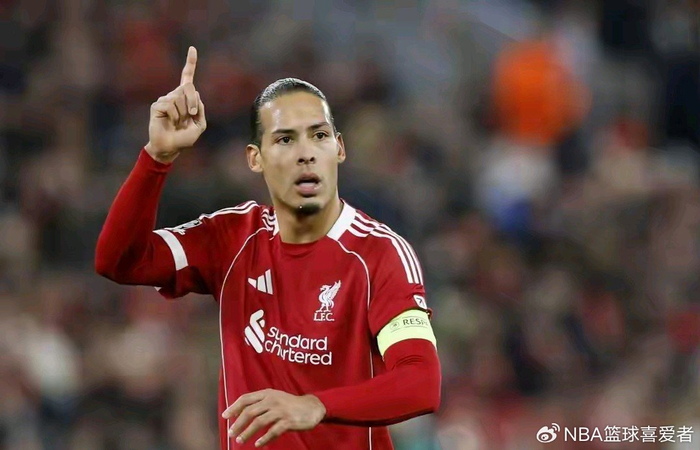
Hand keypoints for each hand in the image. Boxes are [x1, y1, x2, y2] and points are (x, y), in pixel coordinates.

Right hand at [146, 46, 206, 163]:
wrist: (170, 148)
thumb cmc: (184, 138)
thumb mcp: (199, 125)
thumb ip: (200, 109)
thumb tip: (194, 94)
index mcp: (185, 98)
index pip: (187, 77)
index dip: (190, 63)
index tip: (193, 48)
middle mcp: (175, 95)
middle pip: (188, 87)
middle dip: (192, 102)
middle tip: (190, 116)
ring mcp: (165, 99)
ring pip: (180, 97)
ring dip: (183, 113)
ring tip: (178, 122)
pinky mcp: (157, 105)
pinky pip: (170, 105)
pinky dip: (174, 116)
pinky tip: (170, 122)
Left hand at [222, 389, 325, 446]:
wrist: (312, 407)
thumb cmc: (290, 404)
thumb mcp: (275, 398)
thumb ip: (260, 403)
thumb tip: (240, 414)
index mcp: (267, 394)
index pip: (246, 399)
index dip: (233, 407)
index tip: (225, 417)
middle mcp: (272, 400)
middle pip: (250, 412)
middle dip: (238, 423)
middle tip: (231, 433)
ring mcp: (280, 410)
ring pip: (259, 422)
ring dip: (247, 432)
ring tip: (240, 440)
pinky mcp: (288, 421)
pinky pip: (273, 431)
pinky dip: (264, 439)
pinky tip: (258, 444)